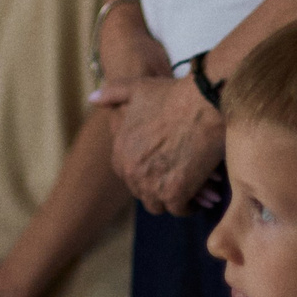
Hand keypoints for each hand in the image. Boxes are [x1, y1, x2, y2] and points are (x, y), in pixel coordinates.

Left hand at [94, 73, 224, 215]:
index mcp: (121, 150)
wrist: (204, 103)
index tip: (160, 165)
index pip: (127, 173)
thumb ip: (112, 93)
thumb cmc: (174, 95)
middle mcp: (132, 170)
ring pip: (158, 204)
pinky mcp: (176, 193)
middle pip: (142, 191)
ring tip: (187, 189)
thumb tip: (92, 99)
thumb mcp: (137, 87)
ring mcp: (152, 184)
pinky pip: (179, 209)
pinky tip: (200, 196)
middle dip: (157, 186)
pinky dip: (189, 205)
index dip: (145, 171)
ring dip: (171, 199)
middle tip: (176, 178)